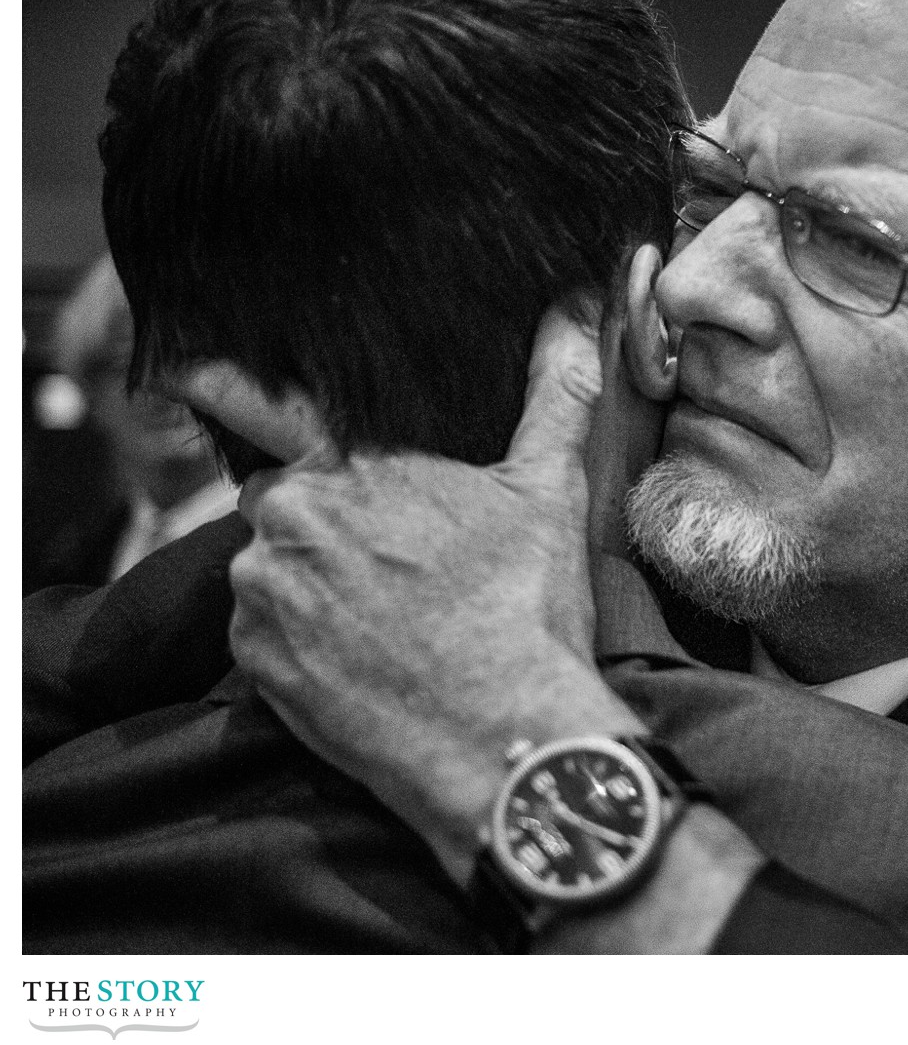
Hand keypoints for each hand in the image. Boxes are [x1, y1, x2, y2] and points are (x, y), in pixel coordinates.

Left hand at [172, 306, 647, 884]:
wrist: (502, 736)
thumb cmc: (526, 607)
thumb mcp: (550, 489)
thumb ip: (553, 393)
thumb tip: (578, 308)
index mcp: (351, 462)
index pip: (267, 409)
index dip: (238, 393)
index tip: (192, 381)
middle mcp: (289, 518)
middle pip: (287, 500)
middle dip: (326, 519)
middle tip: (396, 560)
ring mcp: (263, 594)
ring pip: (273, 566)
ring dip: (311, 579)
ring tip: (387, 615)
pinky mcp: (254, 663)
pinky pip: (263, 632)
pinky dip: (300, 639)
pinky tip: (364, 653)